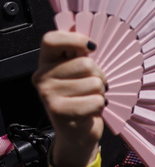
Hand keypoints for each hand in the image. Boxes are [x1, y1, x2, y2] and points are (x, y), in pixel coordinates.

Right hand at [33, 31, 106, 166]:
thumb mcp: (81, 73)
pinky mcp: (59, 111)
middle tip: (93, 86)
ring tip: (90, 99)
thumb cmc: (83, 97)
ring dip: (100, 92)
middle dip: (99, 75)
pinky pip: (96, 100)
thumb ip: (82, 54)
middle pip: (85, 64)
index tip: (91, 47)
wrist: (76, 133)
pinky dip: (100, 106)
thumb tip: (91, 34)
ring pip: (94, 82)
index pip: (52, 39)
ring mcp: (48, 94)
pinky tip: (89, 110)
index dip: (75, 39)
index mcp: (47, 61)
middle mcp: (42, 76)